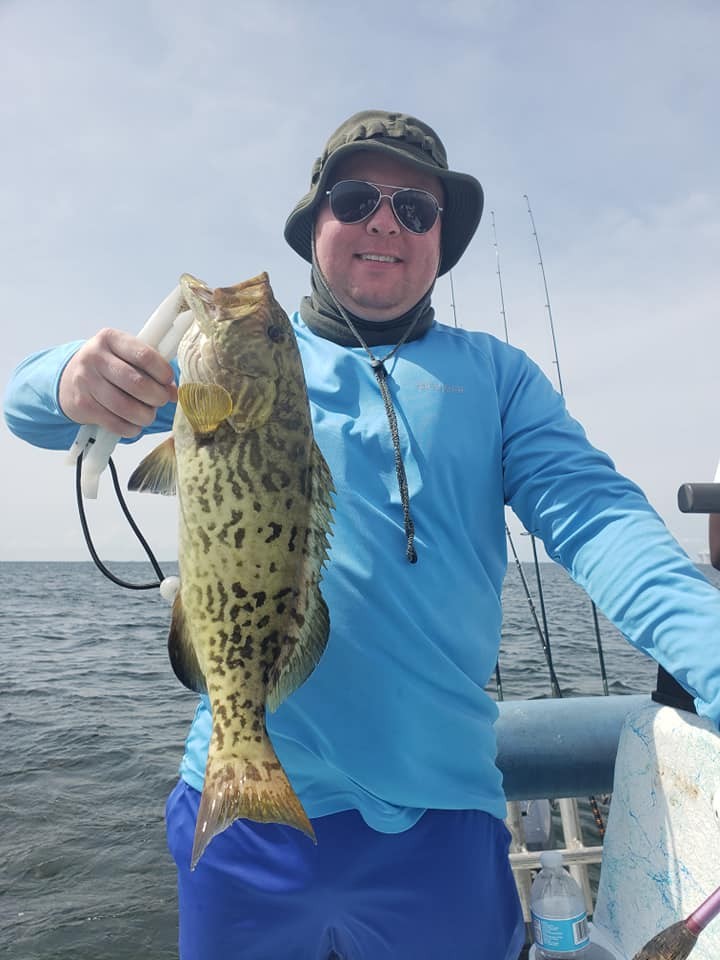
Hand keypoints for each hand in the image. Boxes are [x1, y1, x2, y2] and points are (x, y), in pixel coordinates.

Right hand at [58, 328, 177, 436]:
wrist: (68, 378)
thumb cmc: (107, 366)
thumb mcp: (125, 356)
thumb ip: (150, 369)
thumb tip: (173, 392)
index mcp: (110, 339)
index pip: (144, 355)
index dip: (162, 371)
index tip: (168, 380)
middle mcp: (95, 357)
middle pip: (137, 383)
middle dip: (157, 397)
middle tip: (161, 401)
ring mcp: (86, 381)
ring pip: (126, 407)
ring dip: (145, 416)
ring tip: (149, 415)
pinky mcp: (82, 405)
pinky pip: (115, 423)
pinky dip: (131, 428)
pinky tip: (134, 424)